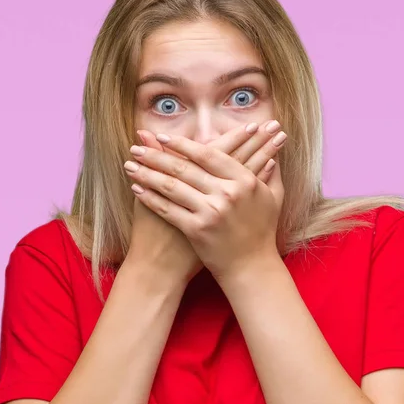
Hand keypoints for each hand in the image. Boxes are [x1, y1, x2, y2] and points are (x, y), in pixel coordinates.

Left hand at [125, 128, 284, 280]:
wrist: (252, 267)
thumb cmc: (262, 231)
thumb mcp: (273, 198)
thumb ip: (271, 172)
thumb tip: (273, 150)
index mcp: (244, 181)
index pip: (208, 154)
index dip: (183, 144)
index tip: (164, 137)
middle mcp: (227, 193)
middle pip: (184, 167)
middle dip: (156, 155)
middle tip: (136, 147)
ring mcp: (211, 212)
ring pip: (172, 186)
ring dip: (147, 173)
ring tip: (130, 164)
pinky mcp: (197, 230)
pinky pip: (168, 209)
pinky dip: (150, 198)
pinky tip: (137, 189)